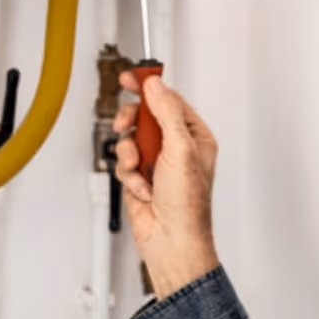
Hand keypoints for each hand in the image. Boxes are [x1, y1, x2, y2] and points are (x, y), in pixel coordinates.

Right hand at [114, 72, 219, 298]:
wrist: (171, 240)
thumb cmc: (187, 205)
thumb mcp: (179, 149)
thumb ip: (166, 113)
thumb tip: (155, 86)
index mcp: (194, 137)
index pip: (169, 101)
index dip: (150, 88)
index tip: (132, 78)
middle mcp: (176, 148)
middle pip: (145, 117)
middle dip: (133, 123)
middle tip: (127, 124)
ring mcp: (157, 163)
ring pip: (130, 140)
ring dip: (131, 155)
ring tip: (140, 167)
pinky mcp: (140, 177)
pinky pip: (124, 163)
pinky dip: (129, 175)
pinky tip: (142, 188)